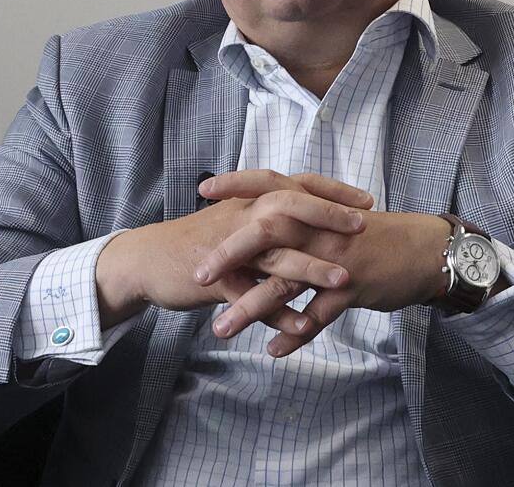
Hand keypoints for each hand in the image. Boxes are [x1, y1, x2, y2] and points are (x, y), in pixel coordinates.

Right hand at [94, 169, 372, 333]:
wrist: (146, 261)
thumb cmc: (195, 243)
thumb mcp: (234, 221)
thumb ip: (267, 219)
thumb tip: (304, 219)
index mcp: (248, 202)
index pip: (296, 186)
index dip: (332, 191)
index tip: (367, 201)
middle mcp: (241, 218)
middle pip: (290, 208)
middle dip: (328, 216)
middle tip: (364, 227)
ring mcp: (228, 249)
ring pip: (274, 255)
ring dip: (311, 269)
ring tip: (344, 280)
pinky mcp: (215, 280)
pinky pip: (251, 298)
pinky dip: (277, 314)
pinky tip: (302, 328)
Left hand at [196, 172, 452, 355]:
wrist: (426, 250)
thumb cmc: (377, 236)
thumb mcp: (337, 218)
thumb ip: (303, 217)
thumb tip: (268, 216)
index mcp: (315, 206)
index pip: (270, 185)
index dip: (237, 183)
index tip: (203, 189)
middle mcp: (321, 227)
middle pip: (266, 233)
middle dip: (228, 255)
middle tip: (197, 276)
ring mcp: (335, 257)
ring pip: (285, 282)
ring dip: (250, 309)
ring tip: (221, 330)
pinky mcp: (352, 286)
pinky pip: (318, 314)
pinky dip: (295, 333)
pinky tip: (274, 349)